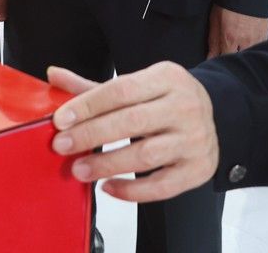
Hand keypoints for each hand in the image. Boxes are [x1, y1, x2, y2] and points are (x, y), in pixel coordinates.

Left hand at [48, 62, 218, 201]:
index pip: (121, 90)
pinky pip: (161, 185)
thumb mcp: (138, 84)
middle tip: (62, 146)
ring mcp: (194, 139)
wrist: (214, 116)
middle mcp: (184, 106)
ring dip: (107, 164)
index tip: (60, 120)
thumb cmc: (166, 99)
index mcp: (166, 77)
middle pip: (131, 121)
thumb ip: (94, 86)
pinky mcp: (198, 169)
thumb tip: (53, 75)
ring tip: (79, 169)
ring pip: (145, 155)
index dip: (88, 105)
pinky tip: (109, 187)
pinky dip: (132, 191)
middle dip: (91, 134)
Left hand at [207, 5, 267, 58]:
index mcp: (231, 39)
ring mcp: (257, 39)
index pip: (225, 60)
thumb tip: (210, 58)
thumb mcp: (215, 19)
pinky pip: (259, 47)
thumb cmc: (228, 3)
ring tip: (237, 47)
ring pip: (250, 55)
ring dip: (243, 54)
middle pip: (239, 59)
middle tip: (226, 52)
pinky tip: (248, 43)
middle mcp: (246, 42)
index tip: (217, 60)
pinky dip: (253, 48)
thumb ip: (214, 42)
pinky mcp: (265, 34)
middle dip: (232, 58)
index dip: (220, 61)